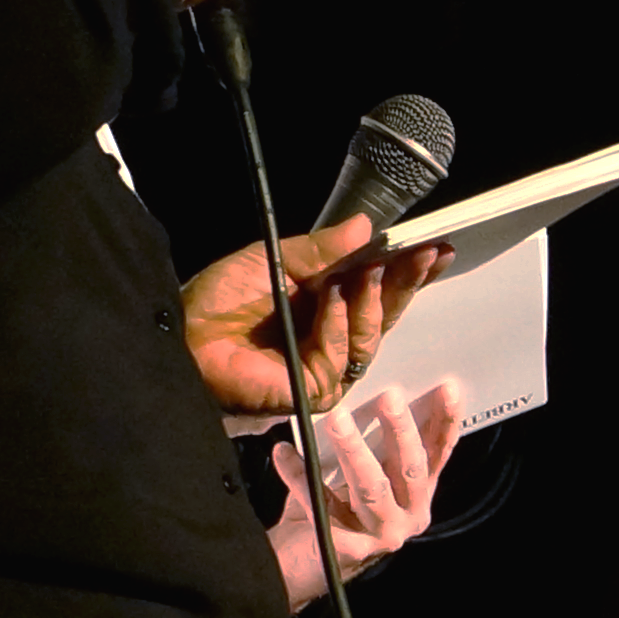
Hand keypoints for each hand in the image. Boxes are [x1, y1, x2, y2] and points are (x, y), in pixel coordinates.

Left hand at [182, 217, 451, 416]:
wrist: (185, 337)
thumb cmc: (220, 301)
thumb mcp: (275, 260)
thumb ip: (321, 249)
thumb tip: (366, 227)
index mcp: (325, 306)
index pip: (376, 289)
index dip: (405, 271)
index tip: (433, 248)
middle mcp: (333, 337)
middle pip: (383, 313)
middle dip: (405, 284)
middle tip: (426, 256)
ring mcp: (329, 367)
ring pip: (369, 334)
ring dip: (369, 301)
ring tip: (366, 272)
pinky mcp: (318, 390)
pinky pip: (341, 355)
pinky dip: (337, 325)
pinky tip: (332, 299)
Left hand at [266, 378, 467, 610]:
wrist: (302, 563)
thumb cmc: (334, 510)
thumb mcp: (361, 474)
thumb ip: (372, 446)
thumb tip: (363, 393)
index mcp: (417, 494)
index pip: (438, 454)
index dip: (445, 422)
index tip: (447, 388)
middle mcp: (410, 515)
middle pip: (410, 469)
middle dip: (401, 431)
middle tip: (389, 397)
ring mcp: (384, 534)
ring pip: (372, 488)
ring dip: (355, 451)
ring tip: (337, 419)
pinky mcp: (351, 548)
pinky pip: (322, 503)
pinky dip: (300, 476)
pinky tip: (283, 453)